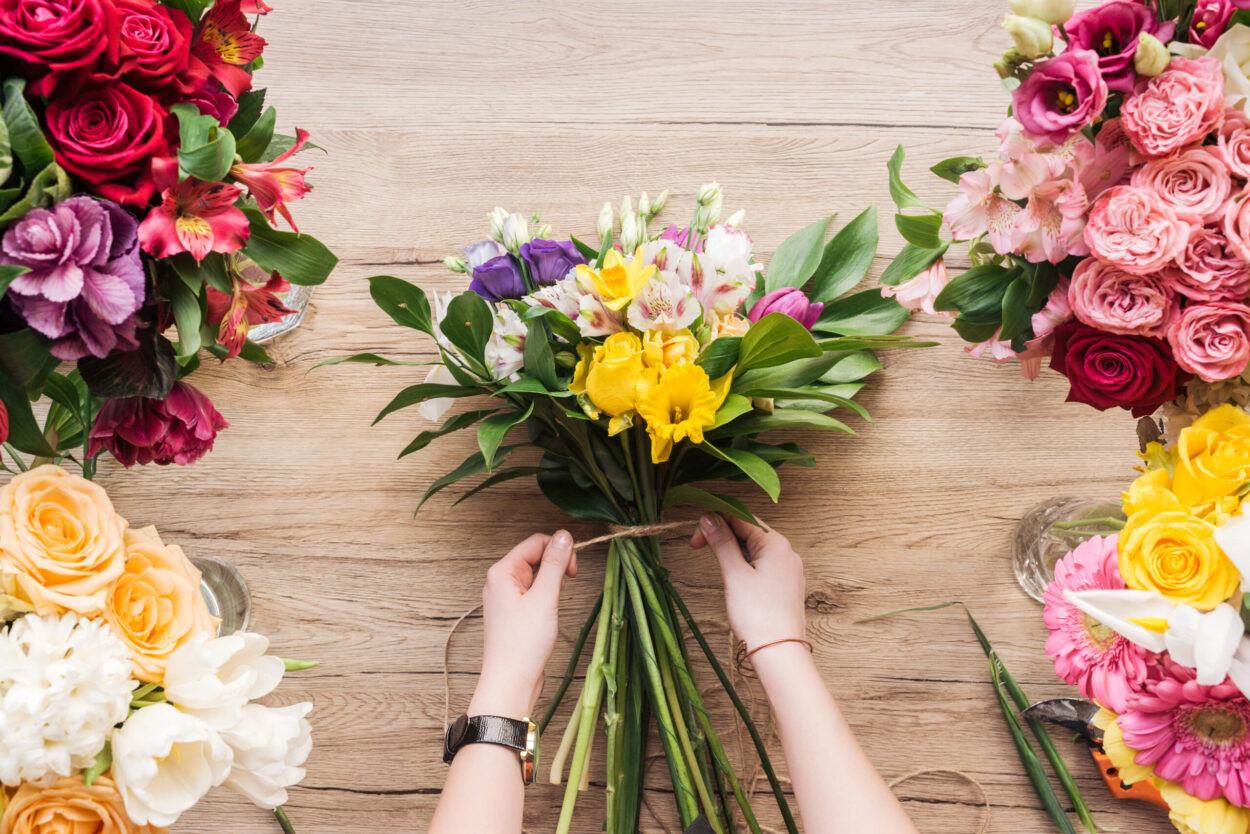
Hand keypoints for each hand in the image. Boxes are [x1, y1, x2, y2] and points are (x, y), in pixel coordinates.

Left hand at [470, 531, 576, 720]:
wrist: (511, 683)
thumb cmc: (523, 644)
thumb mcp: (545, 597)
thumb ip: (555, 563)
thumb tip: (564, 535)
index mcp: (502, 572)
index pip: (536, 542)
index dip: (558, 550)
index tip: (573, 570)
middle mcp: (500, 581)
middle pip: (535, 557)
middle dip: (556, 566)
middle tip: (568, 584)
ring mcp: (506, 598)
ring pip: (536, 576)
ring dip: (552, 584)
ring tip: (554, 605)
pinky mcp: (513, 614)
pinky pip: (533, 593)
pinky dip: (546, 598)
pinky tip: (549, 614)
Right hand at [692, 514, 805, 651]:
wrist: (779, 653)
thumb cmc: (757, 615)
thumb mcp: (734, 574)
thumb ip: (721, 542)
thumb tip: (709, 518)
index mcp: (776, 543)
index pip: (740, 517)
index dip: (714, 522)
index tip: (695, 538)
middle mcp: (786, 552)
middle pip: (748, 530)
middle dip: (722, 536)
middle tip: (698, 549)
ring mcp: (788, 569)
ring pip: (754, 548)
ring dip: (732, 551)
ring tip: (718, 567)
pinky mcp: (786, 586)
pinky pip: (762, 565)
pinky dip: (744, 565)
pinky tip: (735, 578)